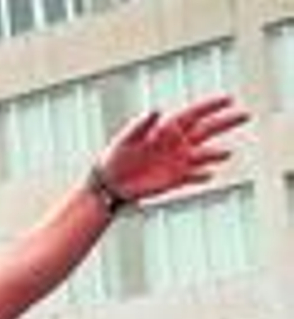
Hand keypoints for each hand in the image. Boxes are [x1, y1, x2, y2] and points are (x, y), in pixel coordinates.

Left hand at [96, 96, 247, 203]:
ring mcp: (179, 161)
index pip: (194, 114)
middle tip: (246, 114)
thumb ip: (141, 125)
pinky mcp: (176, 179)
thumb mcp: (127, 138)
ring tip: (226, 153)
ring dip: (216, 153)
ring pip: (204, 154)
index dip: (211, 105)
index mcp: (167, 128)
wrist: (111, 182)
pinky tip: (210, 174)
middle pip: (208, 129)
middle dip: (226, 122)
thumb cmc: (116, 156)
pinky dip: (201, 175)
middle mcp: (178, 143)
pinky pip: (193, 177)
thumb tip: (155, 109)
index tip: (229, 98)